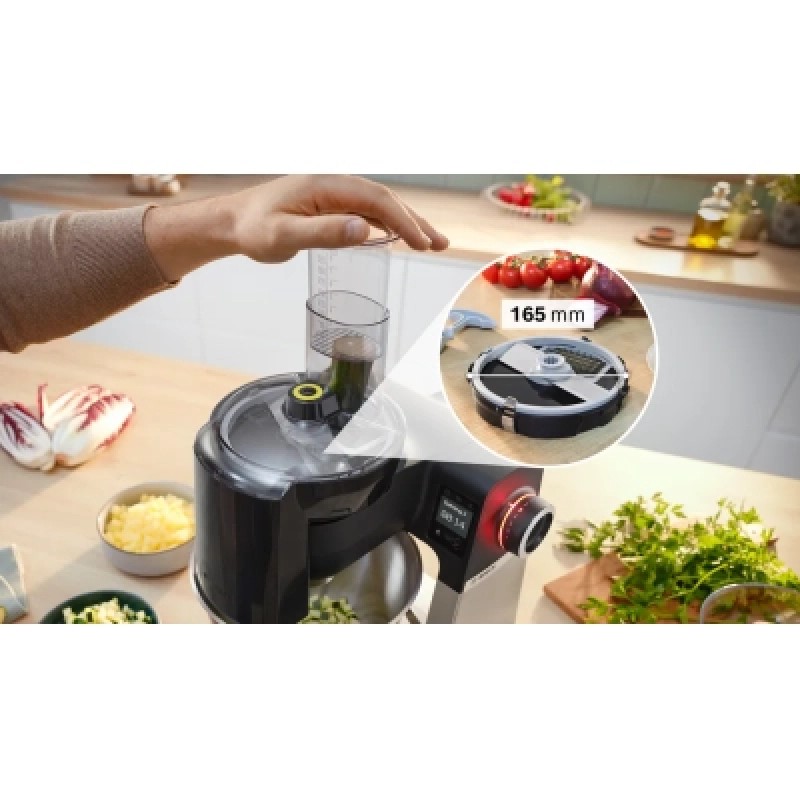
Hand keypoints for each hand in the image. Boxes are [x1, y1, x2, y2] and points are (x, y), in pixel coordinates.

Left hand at [226, 174, 448, 261]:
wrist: (231, 222)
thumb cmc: (253, 229)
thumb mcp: (283, 235)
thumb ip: (323, 232)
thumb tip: (365, 229)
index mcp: (326, 186)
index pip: (376, 200)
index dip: (403, 220)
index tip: (421, 243)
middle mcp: (334, 186)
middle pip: (385, 199)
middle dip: (415, 221)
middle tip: (439, 244)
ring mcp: (333, 195)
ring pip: (379, 206)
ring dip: (406, 223)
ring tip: (430, 243)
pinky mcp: (330, 206)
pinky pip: (367, 212)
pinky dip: (388, 225)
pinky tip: (399, 238)